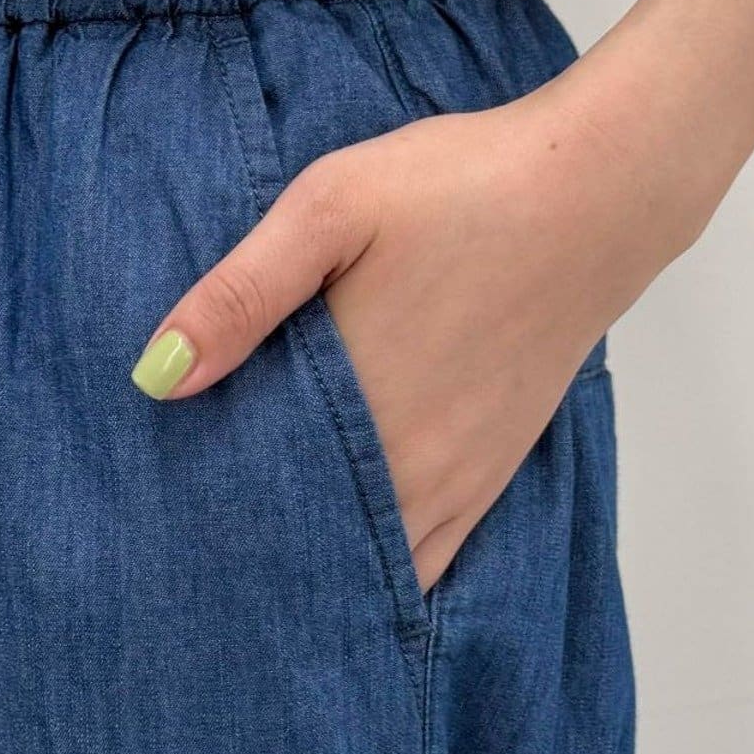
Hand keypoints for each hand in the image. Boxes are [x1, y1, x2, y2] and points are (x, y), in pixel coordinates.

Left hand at [131, 56, 703, 591]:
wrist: (597, 192)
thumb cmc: (459, 187)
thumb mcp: (327, 208)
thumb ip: (239, 294)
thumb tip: (156, 376)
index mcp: (354, 408)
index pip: (254, 501)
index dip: (203, 517)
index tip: (158, 517)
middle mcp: (408, 466)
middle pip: (307, 546)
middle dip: (250, 551)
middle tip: (192, 548)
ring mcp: (456, 479)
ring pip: (371, 562)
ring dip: (316, 563)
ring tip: (257, 555)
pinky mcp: (491, 471)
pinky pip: (429, 556)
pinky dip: (384, 566)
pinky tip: (345, 552)